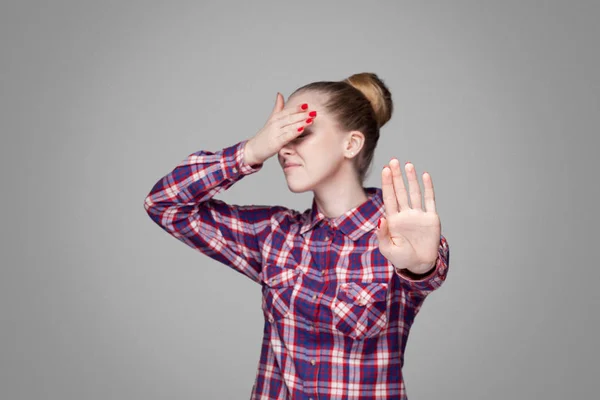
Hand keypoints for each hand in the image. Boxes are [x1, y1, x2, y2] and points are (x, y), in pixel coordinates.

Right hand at [244, 93, 315, 164]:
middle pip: (290, 118)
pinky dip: (293, 133)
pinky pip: (286, 137)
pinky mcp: (275, 143)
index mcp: (275, 118)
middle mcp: (274, 124)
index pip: (287, 111)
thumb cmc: (265, 135)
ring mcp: (274, 133)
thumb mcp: (271, 120)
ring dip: (300, 122)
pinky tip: (301, 130)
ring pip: (289, 126)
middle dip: (302, 115)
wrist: (253, 149)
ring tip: (311, 119)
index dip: (297, 108)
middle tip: (314, 112)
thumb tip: (280, 94)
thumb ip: (277, 107)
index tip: (307, 105)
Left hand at [375, 159, 440, 273]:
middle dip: (396, 177)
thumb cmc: (401, 258)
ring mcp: (418, 215)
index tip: (385, 170)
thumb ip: (382, 235)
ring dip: (411, 179)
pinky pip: (429, 200)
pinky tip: (425, 176)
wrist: (419, 265)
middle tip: (393, 161)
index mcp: (393, 219)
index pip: (389, 197)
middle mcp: (405, 213)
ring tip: (407, 165)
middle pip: (400, 191)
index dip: (387, 184)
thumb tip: (381, 218)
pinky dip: (428, 188)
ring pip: (414, 193)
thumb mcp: (387, 249)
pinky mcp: (431, 218)